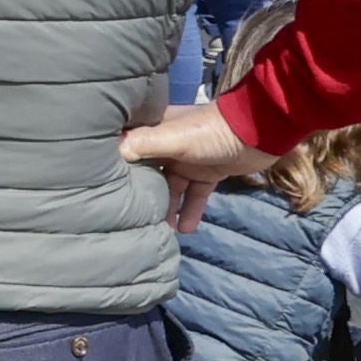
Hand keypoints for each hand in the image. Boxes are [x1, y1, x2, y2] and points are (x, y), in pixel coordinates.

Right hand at [123, 95, 266, 228]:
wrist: (257, 132)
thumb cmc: (210, 131)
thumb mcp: (173, 137)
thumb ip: (144, 144)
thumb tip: (114, 153)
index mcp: (157, 129)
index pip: (130, 147)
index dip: (118, 165)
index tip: (104, 187)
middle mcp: (169, 144)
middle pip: (149, 172)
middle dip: (142, 193)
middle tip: (132, 218)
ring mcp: (189, 160)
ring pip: (172, 187)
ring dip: (167, 208)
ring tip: (160, 230)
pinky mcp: (208, 173)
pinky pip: (194, 195)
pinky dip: (190, 211)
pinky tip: (186, 229)